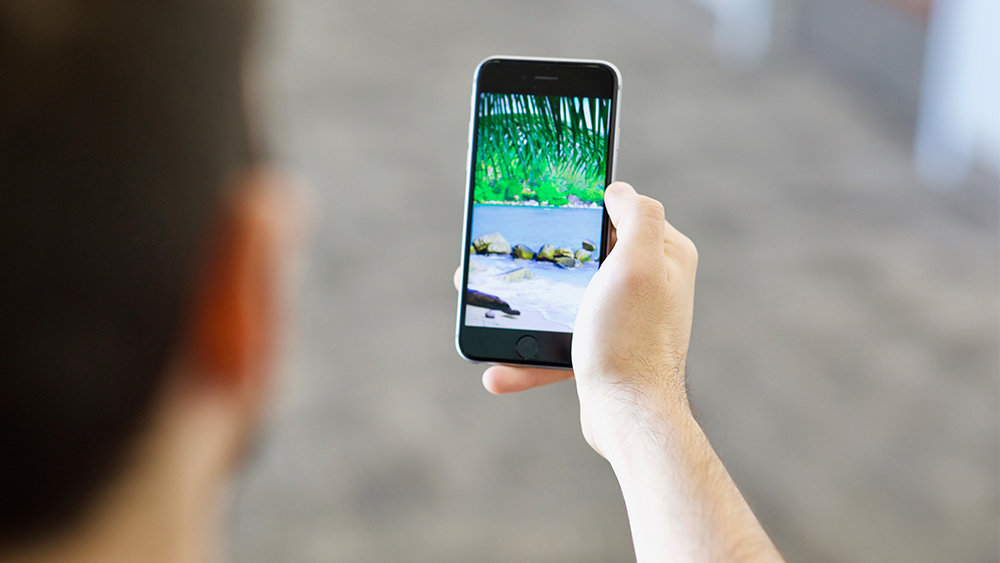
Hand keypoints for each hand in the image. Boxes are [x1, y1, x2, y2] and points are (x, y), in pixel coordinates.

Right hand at [455, 182, 697, 457]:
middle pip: (586, 257)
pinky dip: (530, 355)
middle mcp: (650, 284)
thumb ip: (638, 215)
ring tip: (484, 310)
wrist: (630, 417)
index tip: (546, 212)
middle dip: (542, 262)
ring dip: (525, 308)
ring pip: (566, 300)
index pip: (623, 214)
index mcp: (665, 256)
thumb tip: (618, 190)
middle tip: (503, 259)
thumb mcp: (638, 263)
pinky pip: (560, 341)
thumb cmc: (632, 339)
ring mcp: (625, 319)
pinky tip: (498, 368)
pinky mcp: (604, 350)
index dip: (584, 211)